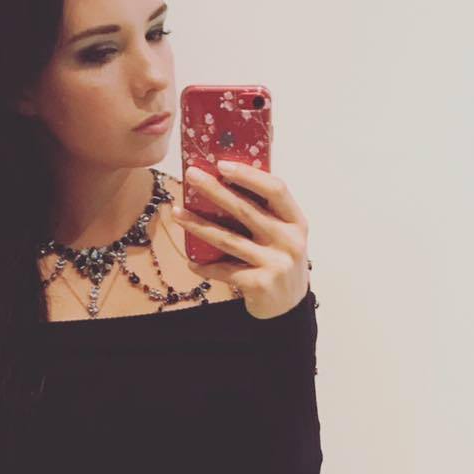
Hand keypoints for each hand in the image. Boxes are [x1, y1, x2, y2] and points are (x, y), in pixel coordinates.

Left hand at [176, 160, 310, 318]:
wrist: (288, 309)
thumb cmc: (280, 262)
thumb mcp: (284, 235)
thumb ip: (266, 214)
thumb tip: (225, 181)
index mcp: (296, 222)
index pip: (276, 189)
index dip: (249, 175)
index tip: (222, 164)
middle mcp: (289, 241)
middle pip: (246, 210)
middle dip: (214, 190)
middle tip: (191, 175)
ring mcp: (275, 263)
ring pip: (228, 239)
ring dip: (198, 226)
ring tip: (177, 213)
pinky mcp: (259, 283)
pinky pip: (224, 270)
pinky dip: (205, 267)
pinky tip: (192, 263)